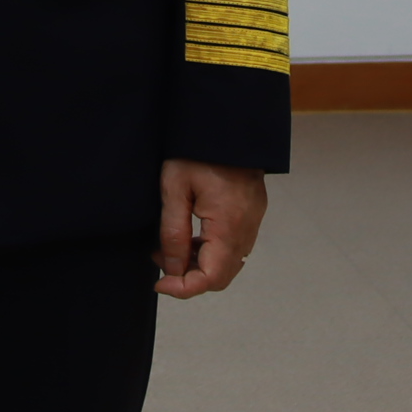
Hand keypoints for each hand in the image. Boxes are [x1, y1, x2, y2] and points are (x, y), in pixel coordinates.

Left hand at [154, 159, 265, 297]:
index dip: (182, 288)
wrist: (227, 123)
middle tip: (161, 259)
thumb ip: (173, 232)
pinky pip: (234, 246)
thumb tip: (172, 269)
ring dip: (200, 264)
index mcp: (228, 225)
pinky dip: (212, 250)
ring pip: (229, 263)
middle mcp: (246, 229)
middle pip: (222, 276)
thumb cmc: (196, 150)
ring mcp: (253, 221)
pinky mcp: (253, 212)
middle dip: (189, 277)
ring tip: (170, 245)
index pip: (210, 278)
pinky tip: (191, 234)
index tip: (159, 282)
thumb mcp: (174, 188)